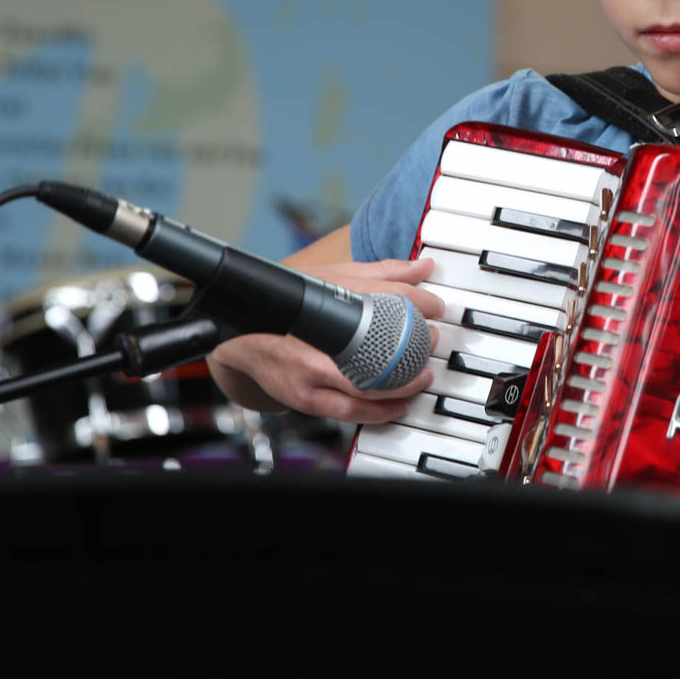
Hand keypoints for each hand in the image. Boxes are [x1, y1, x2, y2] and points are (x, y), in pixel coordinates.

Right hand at [206, 255, 443, 422]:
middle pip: (374, 346)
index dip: (418, 300)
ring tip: (422, 378)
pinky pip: (349, 411)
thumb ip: (382, 274)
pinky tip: (398, 405)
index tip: (437, 308)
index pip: (381, 294)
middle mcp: (315, 337)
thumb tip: (423, 267)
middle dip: (412, 350)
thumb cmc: (296, 305)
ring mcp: (308, 372)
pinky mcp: (305, 399)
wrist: (242, 339)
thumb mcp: (336, 279)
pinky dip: (378, 411)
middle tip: (433, 345)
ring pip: (363, 388)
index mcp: (323, 299)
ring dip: (401, 387)